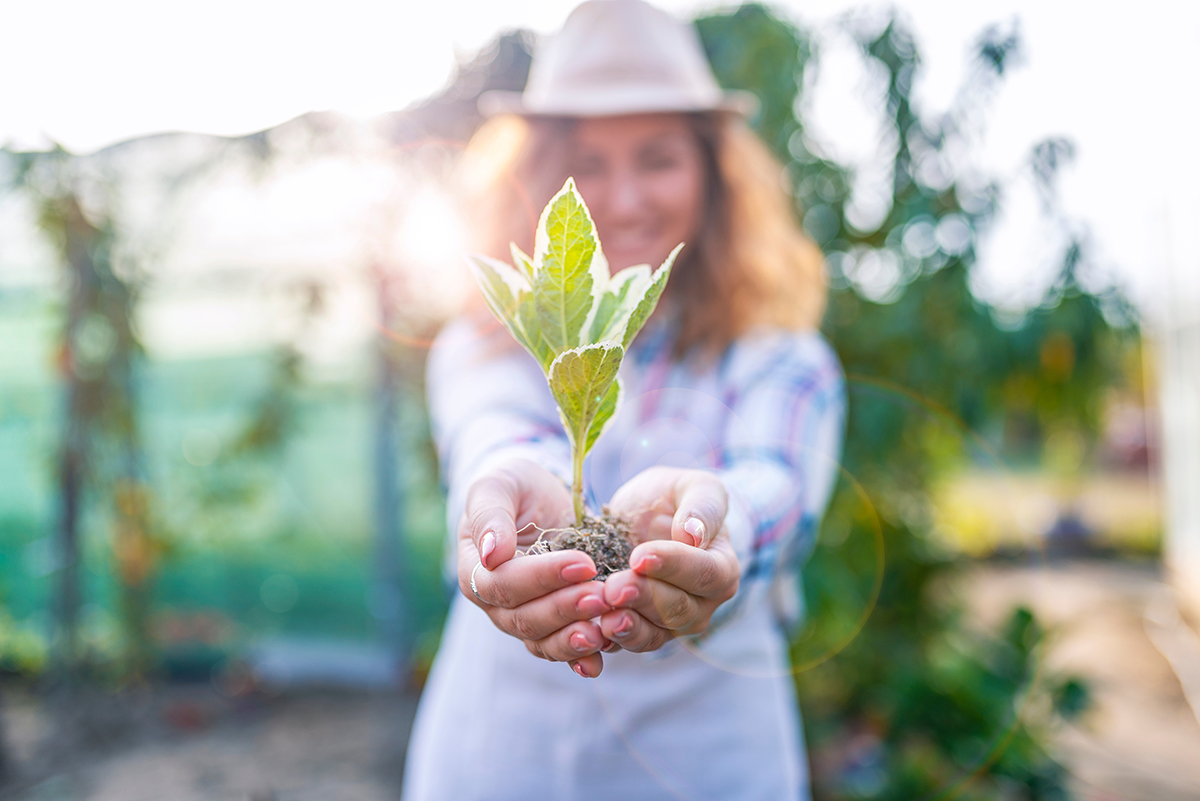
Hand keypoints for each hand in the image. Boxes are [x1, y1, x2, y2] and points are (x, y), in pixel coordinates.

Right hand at [457, 458, 613, 676]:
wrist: (539, 500)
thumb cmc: (514, 488)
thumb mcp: (498, 486)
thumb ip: (491, 516)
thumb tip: (491, 554)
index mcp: (475, 569)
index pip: (504, 584)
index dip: (542, 577)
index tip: (582, 563)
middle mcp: (494, 602)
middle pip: (524, 618)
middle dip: (565, 609)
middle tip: (603, 596)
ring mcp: (522, 617)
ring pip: (542, 640)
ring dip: (574, 639)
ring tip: (604, 631)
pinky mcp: (551, 625)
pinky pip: (560, 649)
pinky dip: (579, 658)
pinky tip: (600, 659)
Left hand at [597, 467, 738, 651]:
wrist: (639, 518)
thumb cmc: (672, 498)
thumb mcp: (691, 487)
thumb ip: (702, 506)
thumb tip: (694, 534)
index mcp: (721, 568)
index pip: (704, 574)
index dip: (673, 567)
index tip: (640, 556)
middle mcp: (702, 604)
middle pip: (677, 610)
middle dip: (643, 598)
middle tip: (614, 587)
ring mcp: (672, 624)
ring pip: (653, 633)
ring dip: (627, 626)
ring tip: (604, 617)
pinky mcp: (642, 632)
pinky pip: (629, 643)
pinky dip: (611, 640)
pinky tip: (592, 629)